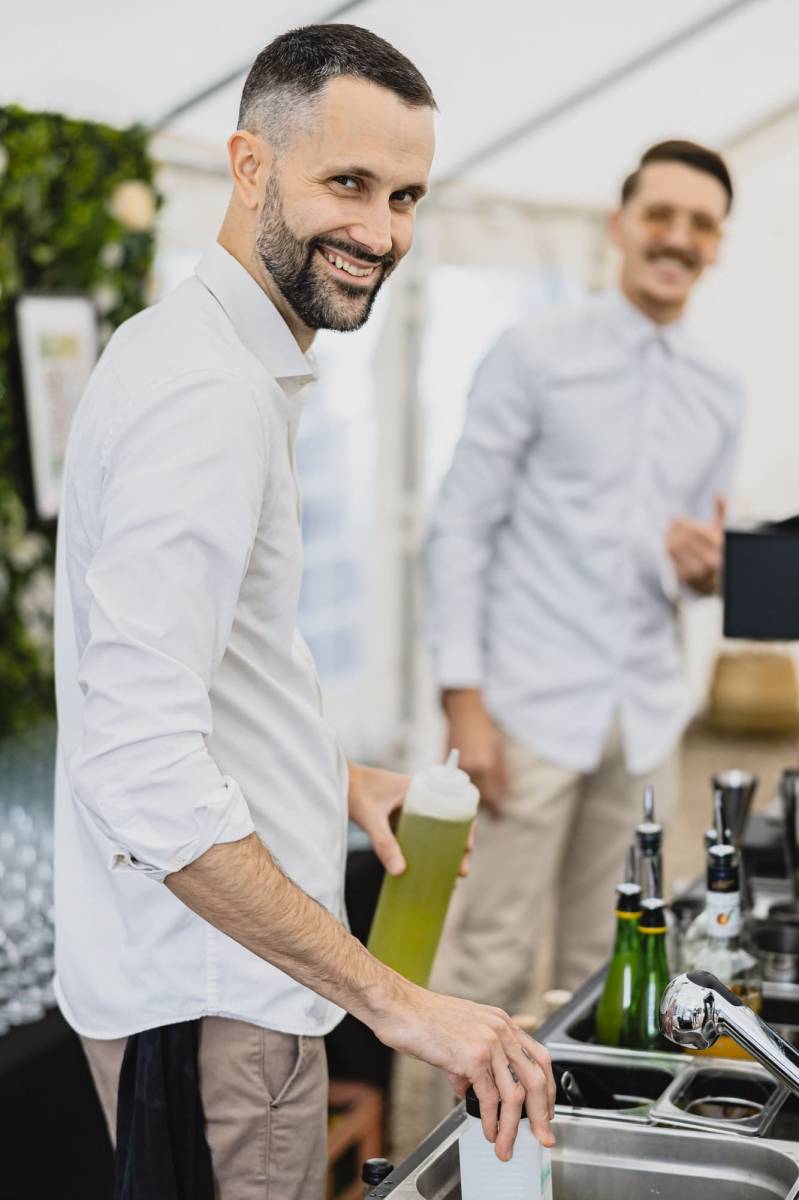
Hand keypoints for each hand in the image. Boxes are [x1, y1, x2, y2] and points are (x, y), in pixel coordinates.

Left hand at [348, 762, 475, 878]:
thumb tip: (400, 872)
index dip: (466, 827)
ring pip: (437, 829)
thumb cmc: (353, 790)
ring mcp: (411, 807)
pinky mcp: (399, 817)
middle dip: (460, 846)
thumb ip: (384, 843)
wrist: (333, 780)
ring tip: (450, 877)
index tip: (467, 849)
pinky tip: (427, 870)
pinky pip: (420, 833)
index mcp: (421, 787)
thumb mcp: (370, 818)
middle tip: (461, 872)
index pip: (455, 805)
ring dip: (445, 850)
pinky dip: (427, 849)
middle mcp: (421, 795)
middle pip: (450, 821)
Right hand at [372, 981, 555, 1159]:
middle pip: (537, 1077)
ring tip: (507, 1147)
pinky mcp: (472, 1057)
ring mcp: (488, 1042)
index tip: (546, 1110)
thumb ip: (471, 1060)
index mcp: (501, 1022)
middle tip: (543, 1137)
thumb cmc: (421, 1019)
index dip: (547, 1087)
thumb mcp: (458, 1035)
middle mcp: (500, 1030)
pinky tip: (489, 1132)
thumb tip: (472, 1089)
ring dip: (514, 1128)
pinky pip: (490, 1098)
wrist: (398, 1007)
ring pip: (515, 1094)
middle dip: (542, 1114)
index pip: (539, 1056)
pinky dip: (492, 1121)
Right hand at [443, 689, 507, 813]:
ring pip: (465, 793)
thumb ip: (503, 773)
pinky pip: (453, 784)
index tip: (499, 814)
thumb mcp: (498, 749)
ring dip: (472, 800)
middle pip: (478, 797)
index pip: (492, 796)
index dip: (496, 807)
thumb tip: (506, 794)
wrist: (464, 713)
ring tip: (480, 805)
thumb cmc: (484, 729)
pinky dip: (459, 790)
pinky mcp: (446, 764)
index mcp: (486, 764)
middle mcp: (471, 768)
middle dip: (486, 807)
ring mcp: (457, 766)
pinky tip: (464, 793)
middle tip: (492, 813)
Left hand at [666, 495, 725, 594]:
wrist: (715, 581)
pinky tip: (668, 544)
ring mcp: (698, 570)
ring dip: (669, 537)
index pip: (694, 530)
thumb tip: (718, 494)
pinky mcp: (686, 577)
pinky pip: (671, 558)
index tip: (677, 519)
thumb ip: (721, 513)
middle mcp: (711, 560)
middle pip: (684, 538)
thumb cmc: (717, 550)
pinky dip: (668, 549)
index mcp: (720, 547)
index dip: (683, 523)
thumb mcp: (721, 532)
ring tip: (669, 533)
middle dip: (675, 529)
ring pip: (676, 547)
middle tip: (671, 524)